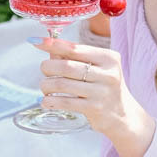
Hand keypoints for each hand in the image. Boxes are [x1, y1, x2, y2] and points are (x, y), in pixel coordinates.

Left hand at [36, 37, 155, 156]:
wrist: (122, 114)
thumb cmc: (103, 86)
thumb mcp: (96, 67)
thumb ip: (74, 57)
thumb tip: (47, 46)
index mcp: (108, 57)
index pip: (74, 48)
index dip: (52, 45)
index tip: (35, 42)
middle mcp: (108, 73)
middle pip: (66, 66)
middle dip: (48, 67)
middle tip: (44, 70)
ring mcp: (101, 92)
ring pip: (62, 84)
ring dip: (46, 85)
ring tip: (45, 87)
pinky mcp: (94, 108)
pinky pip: (64, 102)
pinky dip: (50, 101)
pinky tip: (46, 101)